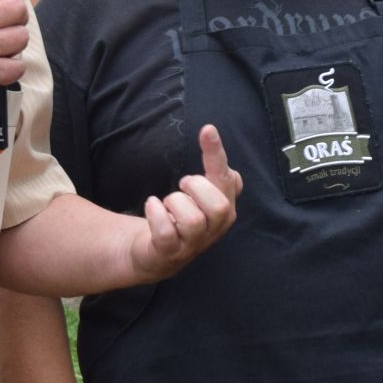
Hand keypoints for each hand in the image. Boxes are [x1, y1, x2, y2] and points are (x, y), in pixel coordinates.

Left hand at [127, 126, 240, 279]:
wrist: (156, 252)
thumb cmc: (180, 216)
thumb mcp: (200, 192)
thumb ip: (212, 168)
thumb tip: (211, 132)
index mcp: (225, 209)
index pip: (230, 180)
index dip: (217, 155)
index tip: (207, 129)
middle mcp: (214, 229)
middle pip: (219, 205)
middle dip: (196, 187)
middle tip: (182, 186)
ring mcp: (193, 244)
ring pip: (194, 221)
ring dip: (175, 202)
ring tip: (168, 203)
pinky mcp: (169, 252)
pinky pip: (166, 233)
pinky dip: (156, 214)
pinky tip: (152, 206)